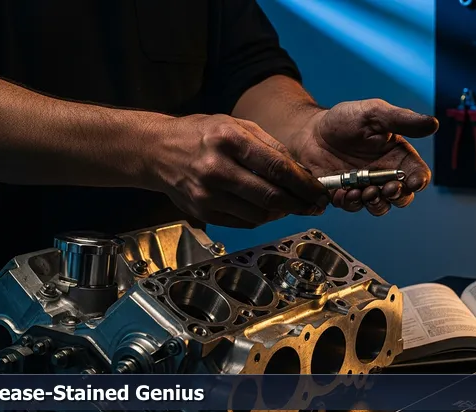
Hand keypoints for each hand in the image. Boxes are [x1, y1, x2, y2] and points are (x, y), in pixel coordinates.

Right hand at [148, 114, 329, 227]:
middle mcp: (217, 168)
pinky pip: (243, 222)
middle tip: (314, 205)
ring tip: (291, 205)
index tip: (319, 192)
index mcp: (229, 140)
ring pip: (259, 215)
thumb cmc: (200, 134)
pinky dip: (261, 218)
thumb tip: (301, 172)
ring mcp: (208, 194)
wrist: (156, 150)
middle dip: (299, 203)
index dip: (305, 184)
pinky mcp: (203, 212)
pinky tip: (268, 209)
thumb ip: (270, 146)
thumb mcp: (236, 125)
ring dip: (282, 213)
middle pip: (271, 196)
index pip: (278, 168)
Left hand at [289, 99, 437, 215]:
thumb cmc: (345, 119)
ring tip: (364, 192)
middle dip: (397, 197)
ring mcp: (365, 187)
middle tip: (386, 190)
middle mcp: (384, 175)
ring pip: (379, 206)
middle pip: (402, 197)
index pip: (417, 174)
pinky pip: (352, 206)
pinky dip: (350, 202)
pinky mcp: (345, 195)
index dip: (418, 181)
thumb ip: (403, 120)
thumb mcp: (375, 113)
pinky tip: (344, 192)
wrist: (310, 131)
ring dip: (375, 203)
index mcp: (398, 156)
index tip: (412, 182)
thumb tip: (433, 124)